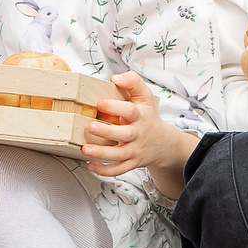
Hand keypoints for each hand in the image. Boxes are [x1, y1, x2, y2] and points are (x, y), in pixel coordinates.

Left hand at [83, 72, 193, 198]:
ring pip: (119, 155)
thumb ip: (133, 82)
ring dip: (101, 153)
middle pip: (124, 135)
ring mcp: (134, 150)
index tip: (101, 103)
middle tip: (90, 127)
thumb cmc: (148, 116)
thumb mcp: (145, 96)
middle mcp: (137, 134)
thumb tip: (115, 78)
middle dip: (107, 132)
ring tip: (85, 149)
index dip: (115, 107)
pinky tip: (91, 165)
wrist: (163, 143)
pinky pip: (119, 169)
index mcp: (140, 116)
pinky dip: (105, 170)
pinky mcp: (131, 163)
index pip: (130, 111)